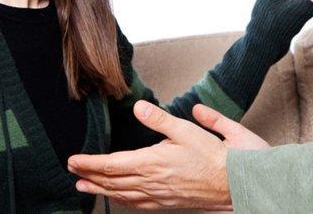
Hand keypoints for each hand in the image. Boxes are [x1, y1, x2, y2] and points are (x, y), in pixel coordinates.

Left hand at [67, 101, 267, 209]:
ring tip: (85, 187)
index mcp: (154, 162)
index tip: (73, 159)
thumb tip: (138, 108)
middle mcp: (153, 182)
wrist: (239, 184)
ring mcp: (161, 196)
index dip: (90, 162)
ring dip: (101, 190)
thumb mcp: (189, 130)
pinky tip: (120, 199)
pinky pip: (139, 204)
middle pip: (113, 181)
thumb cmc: (218, 156)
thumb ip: (161, 120)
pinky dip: (123, 201)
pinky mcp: (170, 202)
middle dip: (90, 176)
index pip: (112, 164)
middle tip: (72, 171)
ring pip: (123, 194)